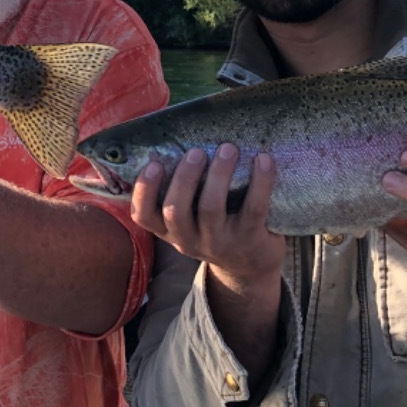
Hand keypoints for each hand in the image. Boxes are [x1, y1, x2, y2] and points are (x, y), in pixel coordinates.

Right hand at [131, 144, 282, 290]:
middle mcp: (189, 240)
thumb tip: (174, 142)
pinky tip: (263, 160)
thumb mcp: (191, 220)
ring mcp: (219, 243)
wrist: (251, 265)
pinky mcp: (250, 239)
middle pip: (175, 211)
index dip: (144, 190)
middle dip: (184, 177)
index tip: (154, 164)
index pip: (143, 216)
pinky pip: (253, 208)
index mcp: (169, 230)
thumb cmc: (215, 227)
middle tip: (196, 152)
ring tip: (228, 149)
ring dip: (219, 174)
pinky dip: (260, 182)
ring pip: (211, 209)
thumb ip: (181, 192)